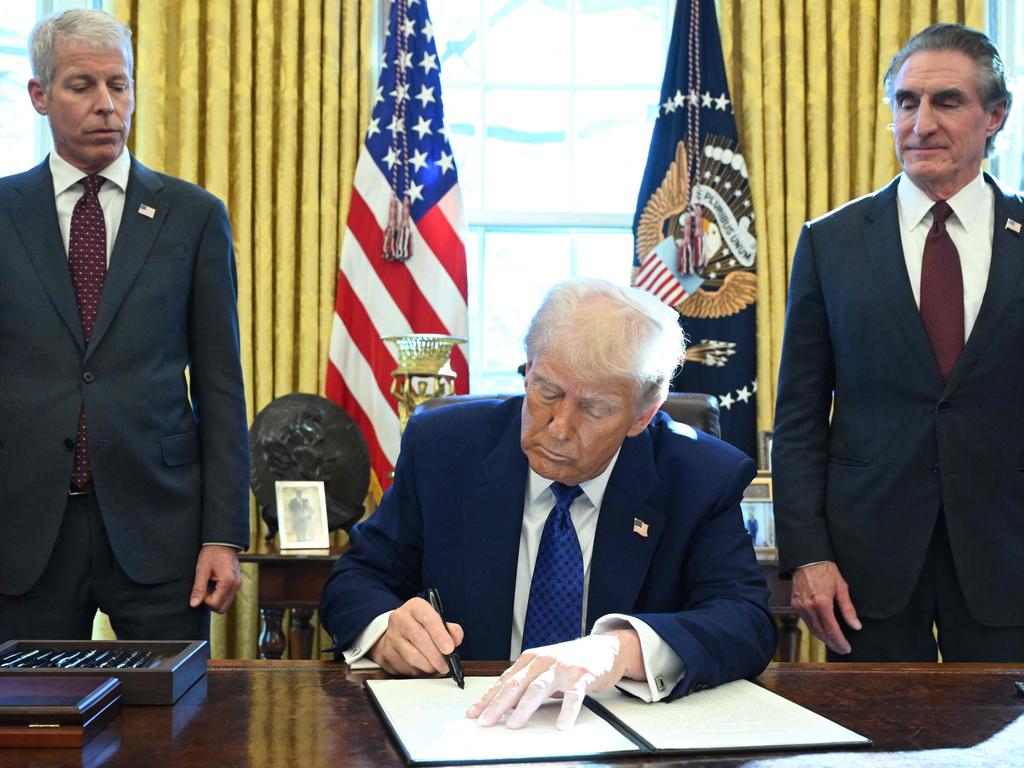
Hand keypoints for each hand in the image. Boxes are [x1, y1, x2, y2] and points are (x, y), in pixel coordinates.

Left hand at [189, 545, 241, 612]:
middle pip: (222, 607)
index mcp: (228, 581)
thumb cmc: (212, 553)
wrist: (223, 541)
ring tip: (208, 585)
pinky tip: (213, 584)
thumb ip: (198, 588)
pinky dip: (219, 594)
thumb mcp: (202, 569)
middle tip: (204, 589)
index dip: (204, 600)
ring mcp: (237, 584)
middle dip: (210, 603)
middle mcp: (236, 584)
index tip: (200, 588)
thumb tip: (194, 604)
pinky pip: (227, 596)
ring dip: (214, 599)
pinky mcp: (236, 582)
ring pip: (225, 603)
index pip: (215, 604)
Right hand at [368, 597, 463, 675]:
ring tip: (438, 668)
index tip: (449, 649)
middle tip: (446, 665)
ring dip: (428, 666)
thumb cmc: (421, 626)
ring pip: (412, 656)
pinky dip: (419, 671)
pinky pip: (405, 667)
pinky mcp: (387, 654)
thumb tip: (456, 639)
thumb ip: (450, 629)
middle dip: (436, 655)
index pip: (428, 618)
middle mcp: (400, 618)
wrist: (397, 633)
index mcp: (415, 606)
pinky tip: (425, 669)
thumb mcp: (437, 621)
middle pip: (419, 638)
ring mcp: (391, 636)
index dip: (440, 634)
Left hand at [466, 629, 642, 729]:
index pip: (504, 681)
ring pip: (539, 688)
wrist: (603, 648)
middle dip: (498, 704)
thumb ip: (524, 681)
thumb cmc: (569, 661)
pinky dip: (567, 711)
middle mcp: (544, 661)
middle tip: (486, 722)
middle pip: (516, 684)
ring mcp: (563, 668)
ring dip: (524, 708)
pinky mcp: (582, 676)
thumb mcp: (543, 667)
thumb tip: (498, 702)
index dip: (488, 698)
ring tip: (514, 725)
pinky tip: (561, 725)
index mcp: (530, 659)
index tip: (474, 714)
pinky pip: (574, 696)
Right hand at [791, 561, 860, 653]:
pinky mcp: (795, 604)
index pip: (832, 630)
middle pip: (821, 633)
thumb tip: (856, 626)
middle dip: (832, 643)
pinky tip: (822, 630)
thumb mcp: (841, 587)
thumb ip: (848, 609)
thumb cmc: (825, 570)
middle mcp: (809, 607)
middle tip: (841, 649)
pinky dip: (815, 629)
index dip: (840, 642)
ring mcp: (800, 606)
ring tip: (833, 643)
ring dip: (823, 638)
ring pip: (812, 629)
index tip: (847, 648)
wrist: (806, 559)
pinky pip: (806, 621)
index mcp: (822, 603)